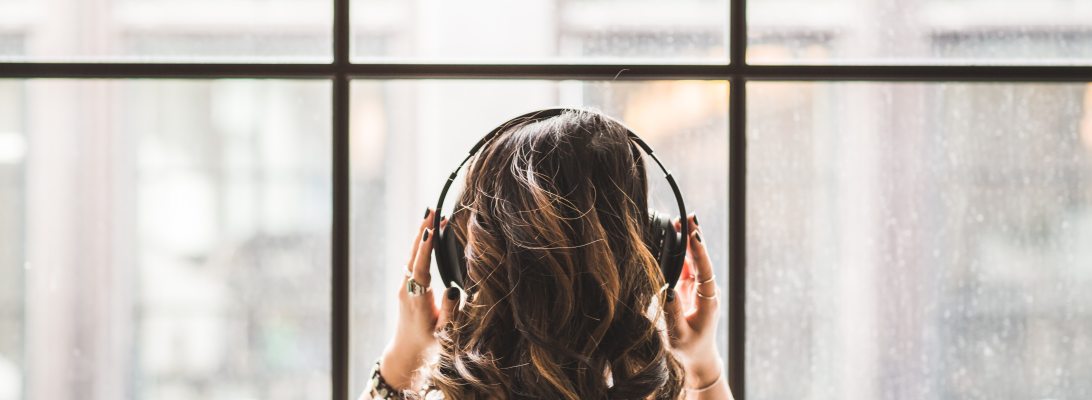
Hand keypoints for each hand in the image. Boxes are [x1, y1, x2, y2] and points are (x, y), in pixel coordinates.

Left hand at [379, 208, 462, 389]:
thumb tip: (452, 290)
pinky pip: (413, 260)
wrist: (406, 352)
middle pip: (414, 254)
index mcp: (417, 299)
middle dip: (423, 230)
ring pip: (412, 255)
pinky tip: (427, 234)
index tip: (431, 228)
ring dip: (421, 234)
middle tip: (431, 209)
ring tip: (430, 214)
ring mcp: (405, 286)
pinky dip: (421, 245)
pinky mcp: (406, 286)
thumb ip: (450, 312)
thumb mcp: (444, 333)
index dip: (426, 248)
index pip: (421, 267)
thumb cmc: (428, 344)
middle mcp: (407, 289)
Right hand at [664, 214, 723, 388]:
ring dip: (688, 240)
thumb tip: (665, 289)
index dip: (699, 251)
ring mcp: (699, 287)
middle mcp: (706, 290)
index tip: (694, 234)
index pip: (704, 270)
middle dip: (695, 237)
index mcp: (708, 299)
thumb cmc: (689, 349)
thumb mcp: (679, 334)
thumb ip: (673, 312)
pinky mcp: (690, 288)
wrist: (698, 358)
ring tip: (681, 220)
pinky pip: (686, 266)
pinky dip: (681, 251)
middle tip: (689, 216)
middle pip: (701, 259)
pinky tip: (675, 236)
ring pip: (694, 259)